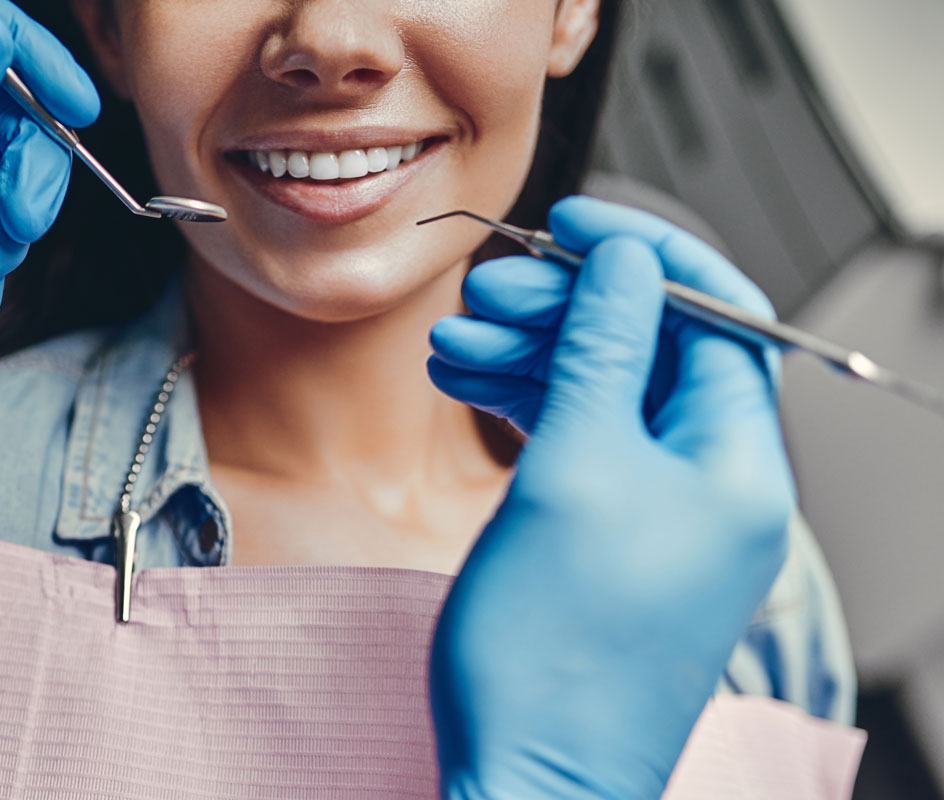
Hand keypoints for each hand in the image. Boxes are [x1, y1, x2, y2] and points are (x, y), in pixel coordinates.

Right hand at [428, 197, 793, 798]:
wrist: (524, 775)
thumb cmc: (554, 654)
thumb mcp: (574, 470)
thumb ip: (602, 352)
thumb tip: (625, 263)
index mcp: (736, 464)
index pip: (716, 315)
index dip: (645, 254)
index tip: (575, 223)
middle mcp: (712, 483)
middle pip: (651, 349)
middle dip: (568, 309)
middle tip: (489, 291)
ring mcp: (660, 510)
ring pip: (603, 391)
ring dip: (532, 355)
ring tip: (453, 344)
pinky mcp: (611, 533)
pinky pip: (579, 440)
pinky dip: (526, 405)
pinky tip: (468, 386)